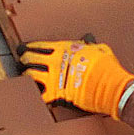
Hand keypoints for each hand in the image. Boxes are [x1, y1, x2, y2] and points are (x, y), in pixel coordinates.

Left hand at [17, 38, 133, 118]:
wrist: (111, 86)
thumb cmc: (107, 67)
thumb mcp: (99, 49)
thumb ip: (90, 44)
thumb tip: (89, 39)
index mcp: (64, 49)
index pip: (40, 46)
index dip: (30, 47)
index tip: (26, 48)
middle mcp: (56, 62)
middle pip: (31, 58)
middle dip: (24, 59)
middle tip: (22, 61)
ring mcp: (54, 78)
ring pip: (30, 74)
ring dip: (26, 74)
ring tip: (25, 75)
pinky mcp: (57, 94)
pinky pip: (40, 95)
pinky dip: (36, 95)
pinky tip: (34, 93)